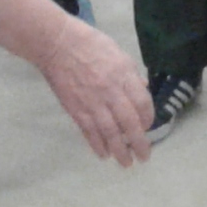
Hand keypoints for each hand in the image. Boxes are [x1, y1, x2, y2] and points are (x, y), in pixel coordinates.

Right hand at [35, 17, 153, 166]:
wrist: (57, 44)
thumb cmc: (90, 43)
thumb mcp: (118, 52)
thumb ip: (131, 74)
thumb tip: (142, 89)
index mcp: (124, 75)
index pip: (143, 104)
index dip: (148, 119)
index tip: (148, 126)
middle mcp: (111, 91)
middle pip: (130, 123)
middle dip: (139, 143)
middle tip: (144, 156)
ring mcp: (93, 103)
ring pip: (110, 133)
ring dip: (120, 151)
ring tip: (126, 163)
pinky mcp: (76, 110)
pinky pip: (90, 132)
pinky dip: (98, 145)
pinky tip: (104, 154)